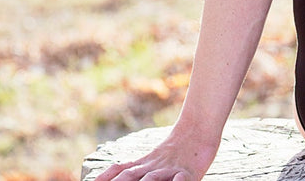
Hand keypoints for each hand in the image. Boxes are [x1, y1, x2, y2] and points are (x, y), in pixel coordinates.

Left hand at [93, 131, 218, 180]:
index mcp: (145, 163)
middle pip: (131, 175)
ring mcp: (171, 170)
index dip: (106, 177)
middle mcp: (154, 167)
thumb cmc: (176, 148)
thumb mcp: (151, 159)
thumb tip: (112, 174)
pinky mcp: (189, 173)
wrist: (198, 129)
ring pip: (153, 178)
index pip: (121, 170)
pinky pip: (182, 179)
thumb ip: (132, 168)